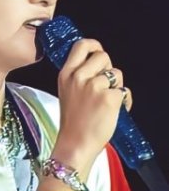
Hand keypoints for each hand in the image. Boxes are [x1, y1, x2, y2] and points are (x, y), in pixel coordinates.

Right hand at [52, 35, 131, 179]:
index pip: (81, 45)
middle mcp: (79, 76)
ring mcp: (94, 87)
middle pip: (103, 56)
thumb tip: (97, 65)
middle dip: (108, 68)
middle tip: (105, 84)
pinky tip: (117, 110)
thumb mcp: (66, 90)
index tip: (98, 51)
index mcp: (66, 73)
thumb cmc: (72, 122)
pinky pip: (124, 91)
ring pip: (116, 73)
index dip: (94, 45)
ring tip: (109, 100)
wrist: (75, 144)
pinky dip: (124, 101)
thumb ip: (77, 75)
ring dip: (116, 85)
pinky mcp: (109, 98)